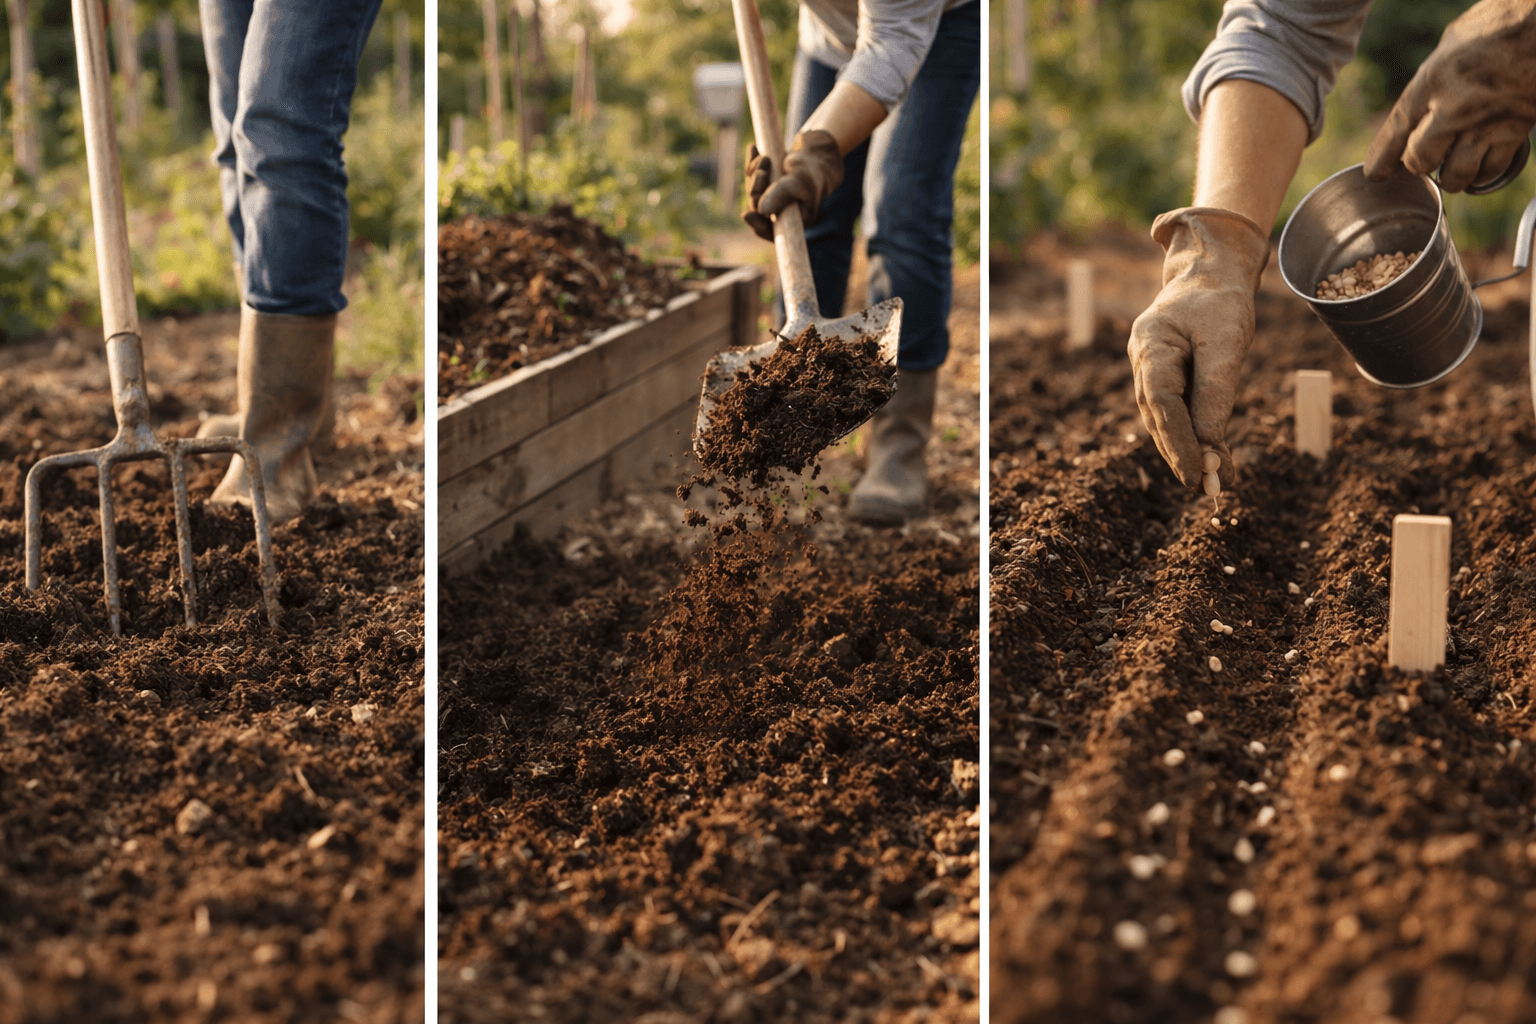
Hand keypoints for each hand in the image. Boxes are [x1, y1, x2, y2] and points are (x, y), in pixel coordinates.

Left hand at [742, 129, 842, 241]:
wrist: (815, 157)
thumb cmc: (811, 173)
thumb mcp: (799, 182)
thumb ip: (782, 194)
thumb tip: (761, 210)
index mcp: (791, 222)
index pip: (769, 230)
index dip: (756, 224)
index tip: (746, 214)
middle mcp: (778, 214)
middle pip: (756, 207)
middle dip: (755, 188)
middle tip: (762, 172)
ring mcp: (770, 199)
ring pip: (752, 189)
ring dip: (754, 172)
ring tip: (765, 159)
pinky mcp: (765, 184)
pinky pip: (751, 176)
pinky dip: (752, 163)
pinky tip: (753, 149)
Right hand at [1128, 208, 1269, 489]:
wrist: (1211, 273)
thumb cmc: (1221, 302)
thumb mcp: (1227, 340)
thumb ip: (1216, 391)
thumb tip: (1212, 445)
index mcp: (1151, 343)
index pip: (1162, 402)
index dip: (1178, 441)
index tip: (1199, 474)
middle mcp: (1143, 360)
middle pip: (1158, 417)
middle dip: (1181, 454)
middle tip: (1206, 488)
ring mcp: (1149, 369)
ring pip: (1163, 419)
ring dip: (1185, 451)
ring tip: (1211, 482)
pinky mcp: (1164, 377)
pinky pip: (1173, 412)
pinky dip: (1189, 436)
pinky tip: (1207, 458)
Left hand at [1365, 0, 1535, 191]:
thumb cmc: (1505, 20)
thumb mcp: (1455, 38)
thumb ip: (1436, 71)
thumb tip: (1422, 93)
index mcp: (1432, 79)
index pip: (1396, 130)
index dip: (1382, 157)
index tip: (1376, 174)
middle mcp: (1453, 106)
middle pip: (1420, 159)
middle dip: (1419, 164)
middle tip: (1425, 160)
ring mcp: (1485, 122)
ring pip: (1455, 174)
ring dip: (1451, 177)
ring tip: (1452, 173)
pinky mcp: (1515, 130)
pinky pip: (1491, 170)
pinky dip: (1483, 176)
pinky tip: (1479, 171)